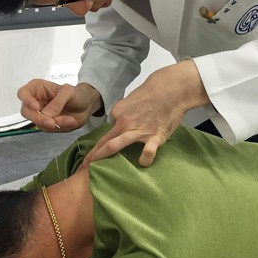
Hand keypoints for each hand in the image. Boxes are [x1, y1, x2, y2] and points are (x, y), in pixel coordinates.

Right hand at [18, 80, 102, 131]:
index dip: (27, 100)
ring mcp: (40, 114)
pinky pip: (49, 129)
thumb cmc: (76, 94)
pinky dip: (60, 127)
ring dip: (54, 123)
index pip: (23, 93)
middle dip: (39, 118)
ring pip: (38, 123)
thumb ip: (58, 101)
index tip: (36, 107)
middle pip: (26, 112)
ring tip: (70, 120)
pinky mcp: (46, 125)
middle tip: (52, 123)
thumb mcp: (69, 92)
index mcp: (37, 89)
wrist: (87, 105)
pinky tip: (70, 122)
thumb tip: (46, 114)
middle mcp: (35, 102)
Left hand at [82, 60, 208, 166]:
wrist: (174, 88)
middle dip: (92, 156)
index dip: (99, 143)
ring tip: (94, 169)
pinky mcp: (155, 136)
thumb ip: (126, 111)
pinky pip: (147, 152)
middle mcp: (125, 121)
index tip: (93, 152)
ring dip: (102, 157)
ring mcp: (139, 130)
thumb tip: (121, 121)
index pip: (107, 131)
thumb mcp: (133, 98)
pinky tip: (143, 162)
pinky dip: (144, 159)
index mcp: (119, 112)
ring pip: (115, 145)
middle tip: (83, 167)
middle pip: (104, 141)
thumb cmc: (155, 91)